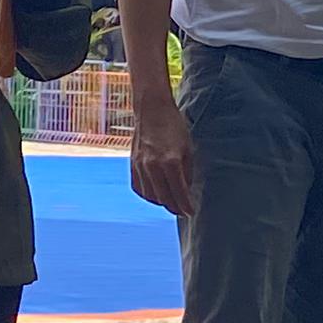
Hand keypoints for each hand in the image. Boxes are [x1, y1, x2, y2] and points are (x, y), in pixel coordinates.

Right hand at [130, 99, 198, 220]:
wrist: (152, 110)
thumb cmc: (174, 126)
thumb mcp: (188, 148)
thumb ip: (187, 172)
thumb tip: (186, 191)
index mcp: (171, 162)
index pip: (179, 193)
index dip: (186, 206)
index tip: (191, 213)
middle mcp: (153, 166)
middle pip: (164, 198)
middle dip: (175, 208)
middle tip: (182, 211)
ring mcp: (140, 166)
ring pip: (150, 196)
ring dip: (161, 202)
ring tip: (170, 203)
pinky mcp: (132, 164)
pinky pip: (139, 188)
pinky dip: (147, 195)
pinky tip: (155, 194)